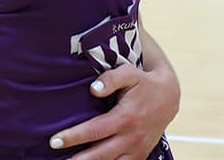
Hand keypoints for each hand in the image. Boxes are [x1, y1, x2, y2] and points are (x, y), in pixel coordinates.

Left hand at [49, 64, 178, 159]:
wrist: (169, 97)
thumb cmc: (144, 83)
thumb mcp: (130, 73)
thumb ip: (111, 78)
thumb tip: (93, 89)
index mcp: (126, 118)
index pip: (95, 130)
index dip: (73, 137)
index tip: (54, 141)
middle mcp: (132, 137)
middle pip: (100, 154)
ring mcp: (137, 149)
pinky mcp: (140, 156)